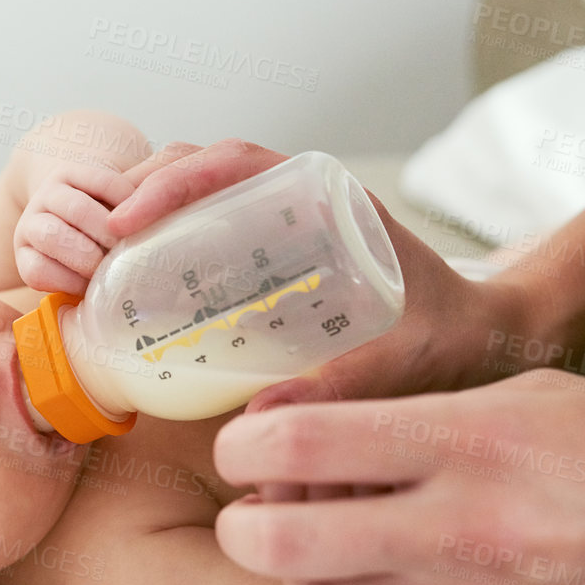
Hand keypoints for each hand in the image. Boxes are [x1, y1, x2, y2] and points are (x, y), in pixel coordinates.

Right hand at [13, 141, 200, 294]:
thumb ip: (155, 185)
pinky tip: (88, 288)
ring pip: (54, 237)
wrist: (70, 227)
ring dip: (88, 259)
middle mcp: (49, 194)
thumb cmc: (111, 214)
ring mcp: (31, 225)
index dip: (132, 206)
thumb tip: (184, 191)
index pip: (105, 182)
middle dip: (111, 239)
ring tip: (112, 274)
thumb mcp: (131, 191)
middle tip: (137, 257)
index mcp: (75, 172)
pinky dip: (66, 281)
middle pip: (79, 211)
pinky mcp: (23, 258)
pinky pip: (37, 271)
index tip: (153, 225)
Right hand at [109, 137, 537, 416]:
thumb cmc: (453, 340)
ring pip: (197, 196)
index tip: (127, 222)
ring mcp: (282, 224)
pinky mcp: (273, 256)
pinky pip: (207, 231)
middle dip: (139, 194)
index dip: (171, 183)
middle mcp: (299, 199)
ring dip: (146, 216)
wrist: (486, 342)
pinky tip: (141, 288)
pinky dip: (166, 245)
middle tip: (98, 249)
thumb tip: (263, 422)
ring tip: (106, 265)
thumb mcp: (404, 359)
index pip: (233, 163)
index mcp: (328, 197)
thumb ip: (345, 384)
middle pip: (200, 169)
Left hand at [213, 369, 584, 584]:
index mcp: (471, 440)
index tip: (242, 447)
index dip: (244, 447)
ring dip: (297, 574)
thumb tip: (310, 430)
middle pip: (281, 541)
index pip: (300, 446)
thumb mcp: (527, 393)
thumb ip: (412, 413)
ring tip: (321, 545)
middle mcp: (462, 530)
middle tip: (254, 509)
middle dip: (244, 524)